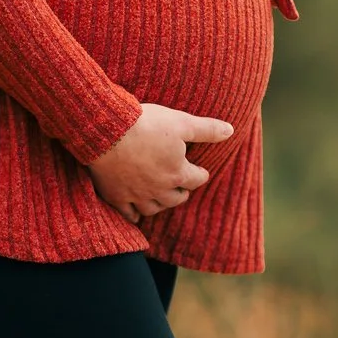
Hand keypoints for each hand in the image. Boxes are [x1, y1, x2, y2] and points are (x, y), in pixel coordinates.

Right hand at [89, 101, 235, 222]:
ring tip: (161, 197)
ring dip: (161, 204)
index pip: (197, 179)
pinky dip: (135, 215)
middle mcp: (160, 190)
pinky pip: (129, 215)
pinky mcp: (116, 197)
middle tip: (182, 185)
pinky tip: (137, 213)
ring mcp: (137, 196)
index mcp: (178, 173)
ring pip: (155, 209)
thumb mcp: (182, 122)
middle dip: (182, 191)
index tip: (199, 170)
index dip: (200, 173)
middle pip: (177, 198)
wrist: (106, 131)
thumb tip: (230, 131)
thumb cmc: (146, 124)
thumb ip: (207, 129)